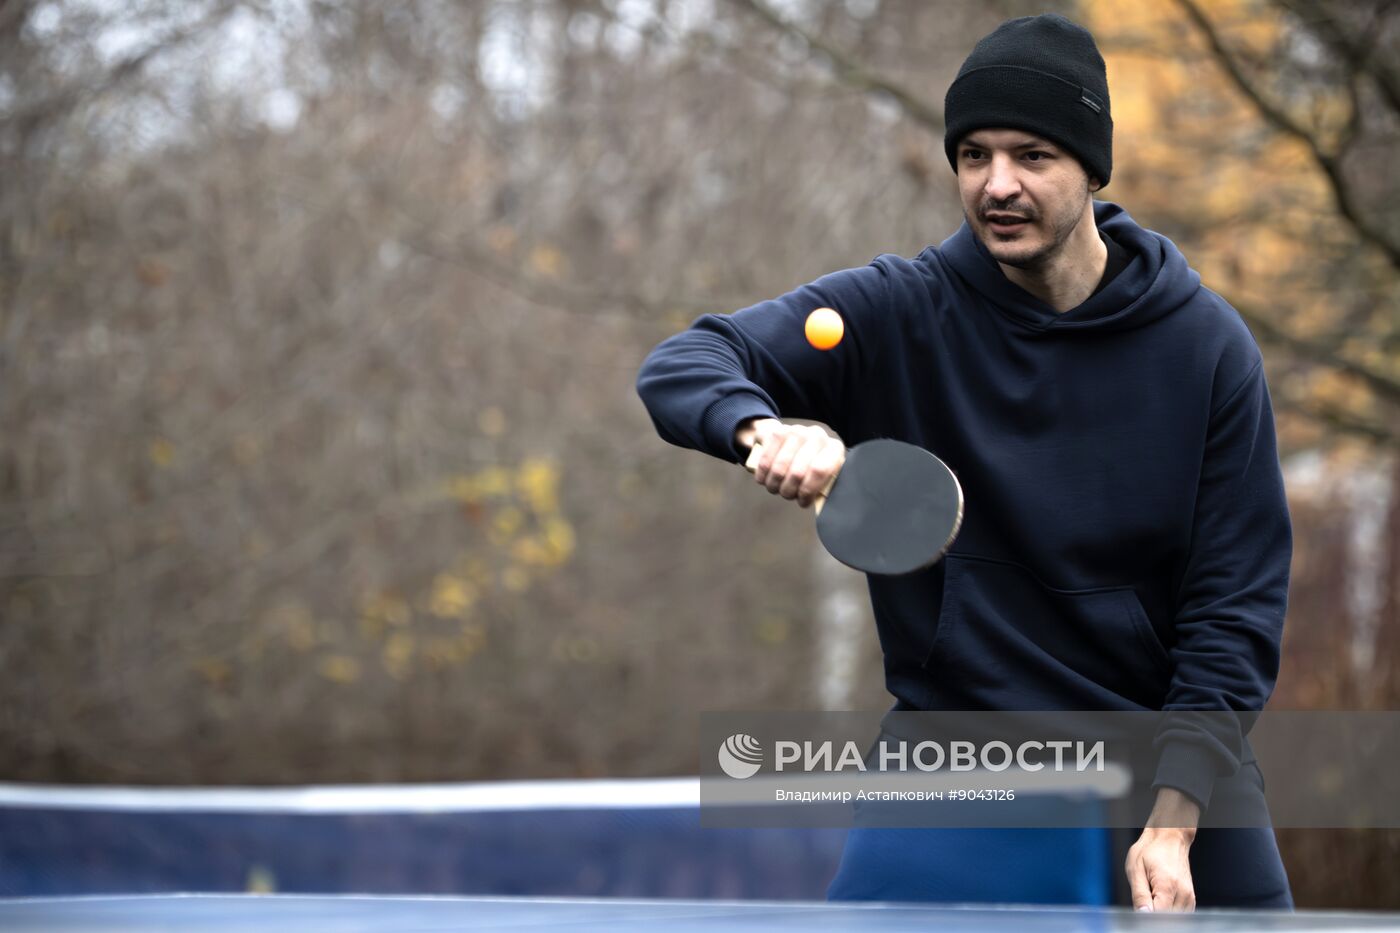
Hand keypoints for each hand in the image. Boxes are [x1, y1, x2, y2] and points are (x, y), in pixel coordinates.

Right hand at [736, 418, 844, 508]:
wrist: (792, 439)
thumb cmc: (810, 464)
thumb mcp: (823, 474)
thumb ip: (823, 487)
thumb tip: (817, 504)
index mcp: (834, 449)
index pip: (819, 471)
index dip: (807, 491)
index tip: (802, 501)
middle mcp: (817, 436)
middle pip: (797, 473)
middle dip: (789, 490)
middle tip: (788, 495)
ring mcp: (797, 431)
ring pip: (779, 469)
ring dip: (774, 485)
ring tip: (777, 488)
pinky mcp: (777, 431)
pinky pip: (765, 461)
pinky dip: (762, 475)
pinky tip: (765, 479)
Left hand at [1126, 787, 1199, 911]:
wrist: (1169, 837)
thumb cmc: (1150, 849)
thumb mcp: (1136, 869)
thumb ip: (1139, 896)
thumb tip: (1143, 915)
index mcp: (1168, 886)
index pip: (1159, 917)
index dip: (1147, 918)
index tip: (1141, 911)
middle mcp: (1183, 894)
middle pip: (1168, 920)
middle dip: (1154, 916)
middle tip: (1145, 899)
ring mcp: (1189, 897)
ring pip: (1175, 920)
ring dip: (1161, 914)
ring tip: (1152, 895)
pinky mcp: (1190, 899)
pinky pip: (1180, 915)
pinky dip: (1168, 912)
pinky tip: (1160, 899)